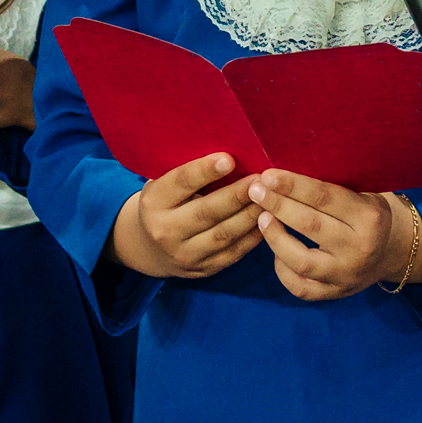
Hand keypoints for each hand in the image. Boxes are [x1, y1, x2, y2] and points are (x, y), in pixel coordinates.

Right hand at [112, 154, 262, 279]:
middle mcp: (165, 230)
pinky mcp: (202, 269)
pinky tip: (268, 220)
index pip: (181, 183)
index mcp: (154, 202)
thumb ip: (189, 173)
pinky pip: (233, 253)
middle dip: (237, 195)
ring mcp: (184, 254)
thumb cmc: (166, 203)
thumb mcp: (165, 185)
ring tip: (271, 199)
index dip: (205, 171)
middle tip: (262, 180)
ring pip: (224, 235)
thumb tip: (230, 153)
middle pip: (206, 212)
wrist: (150, 248)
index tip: (229, 159)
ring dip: (251, 216)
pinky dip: (253, 237)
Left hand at [249, 171, 421, 302]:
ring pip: (301, 261)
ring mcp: (346, 276)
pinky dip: (281, 269)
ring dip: (275, 238)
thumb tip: (283, 177)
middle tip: (255, 191)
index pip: (325, 198)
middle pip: (310, 225)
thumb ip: (330, 190)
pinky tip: (274, 250)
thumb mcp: (362, 195)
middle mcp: (360, 249)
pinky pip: (300, 287)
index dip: (293, 186)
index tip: (267, 176)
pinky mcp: (335, 294)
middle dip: (278, 206)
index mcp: (369, 218)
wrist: (392, 252)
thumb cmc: (369, 215)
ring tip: (261, 218)